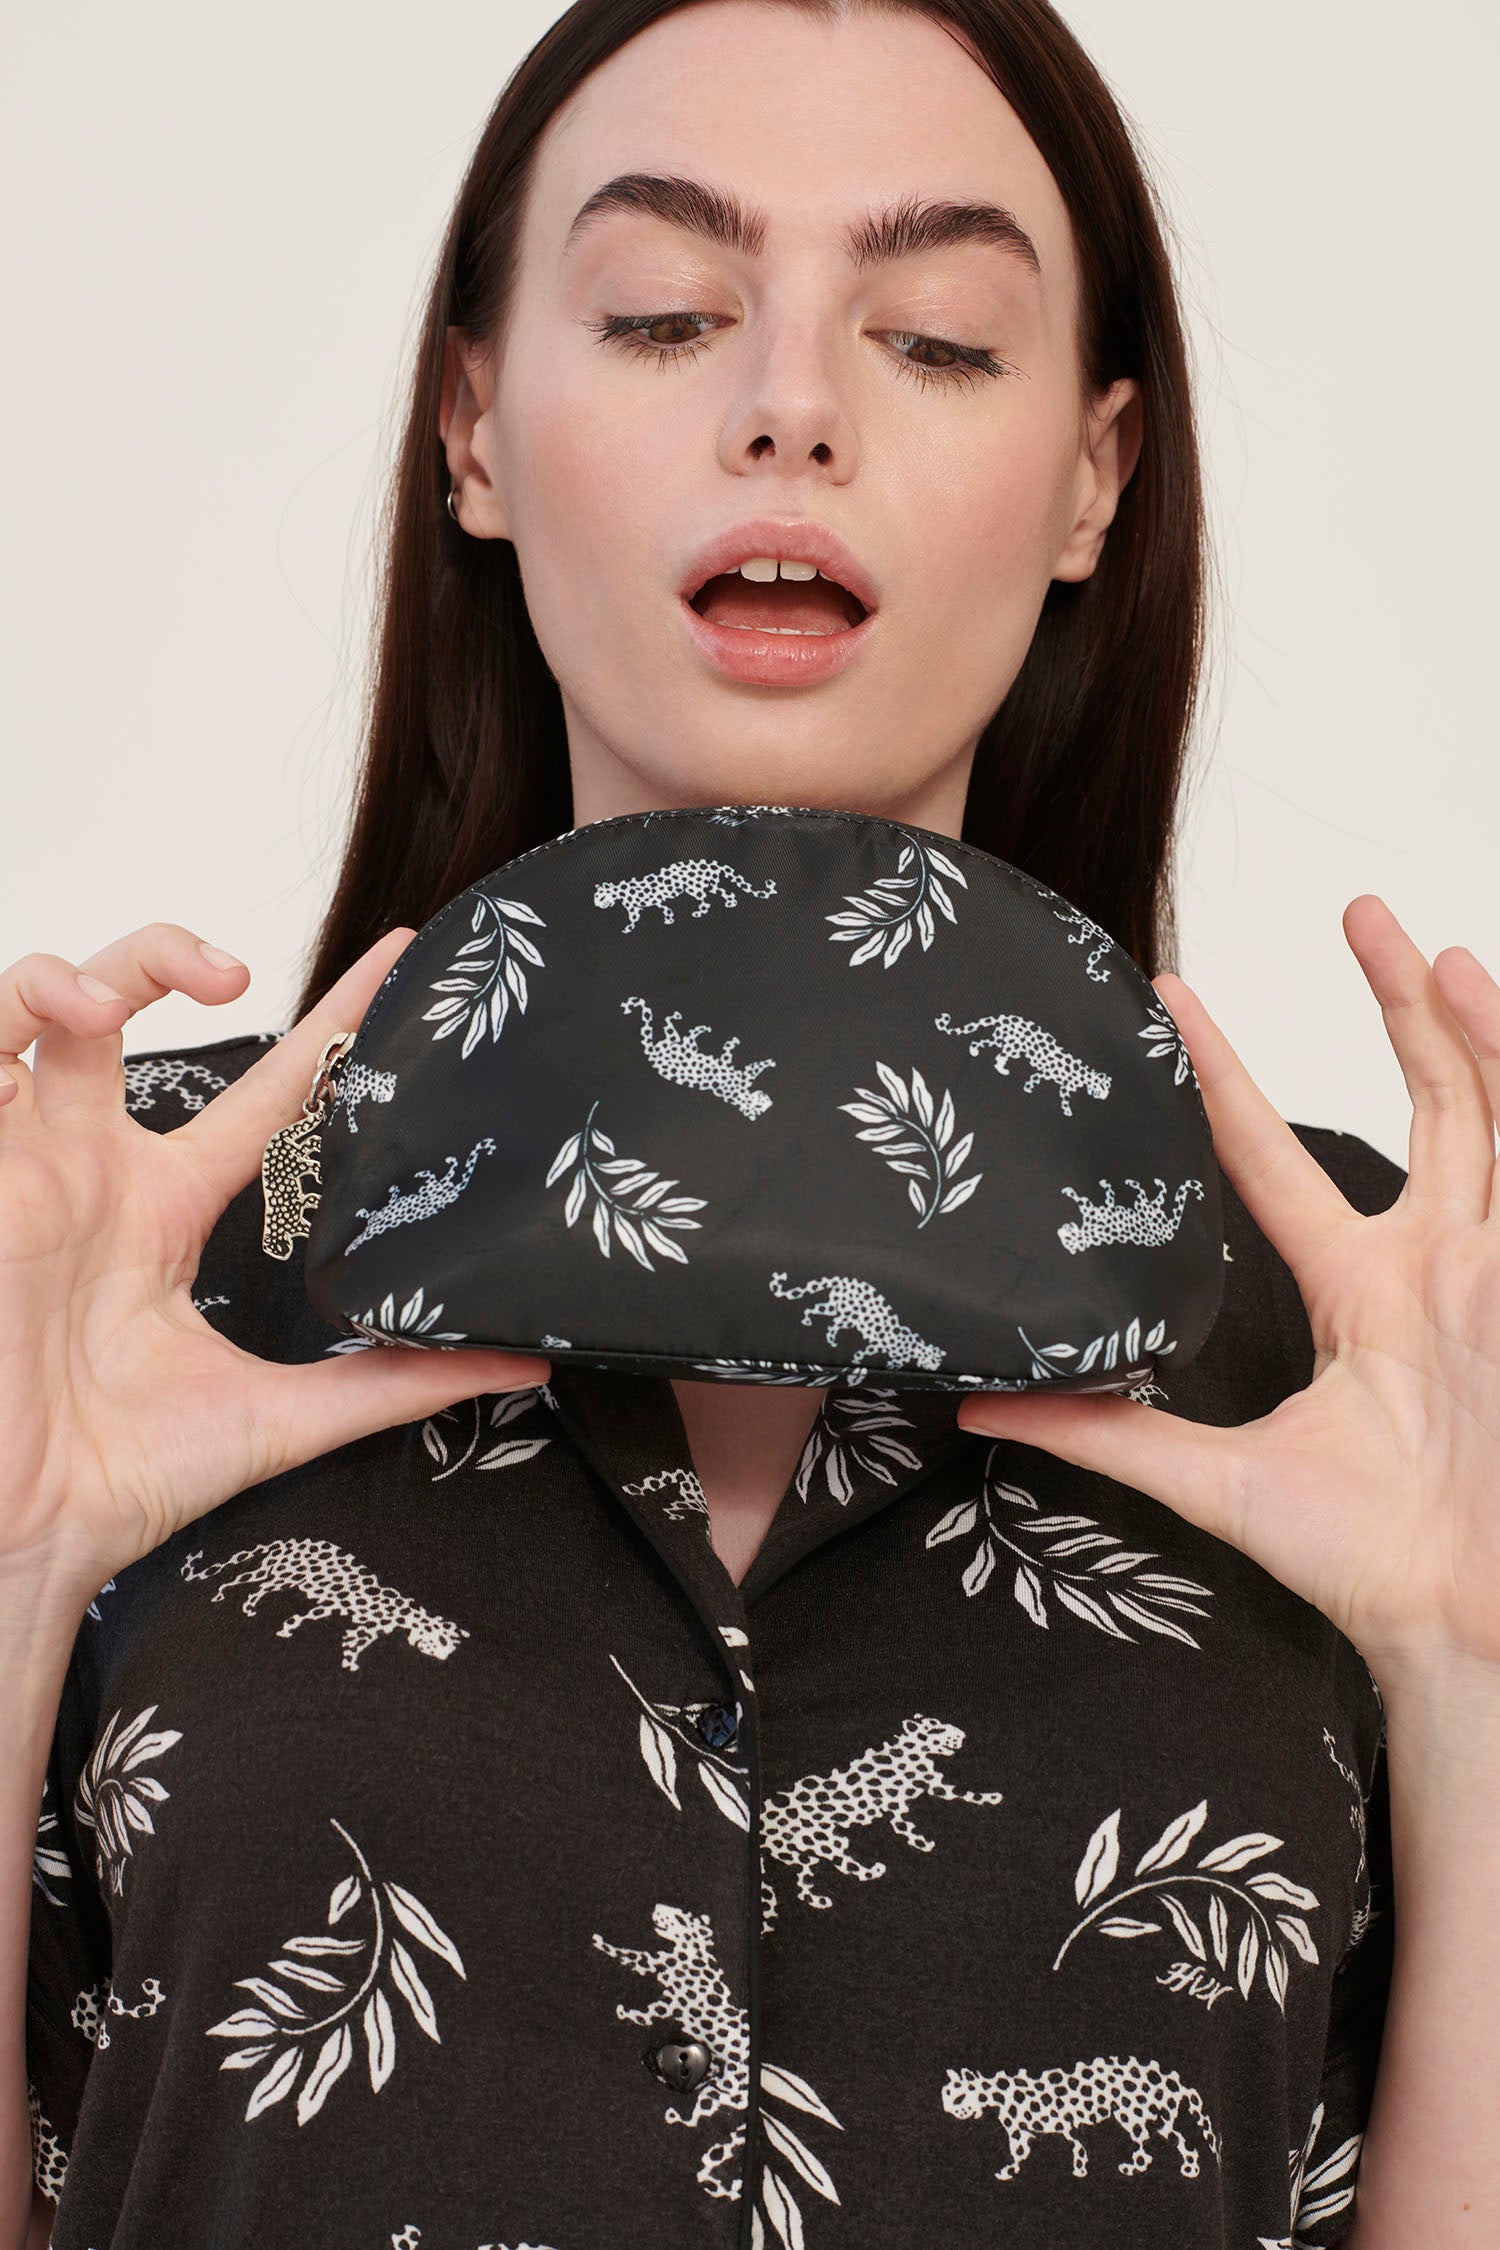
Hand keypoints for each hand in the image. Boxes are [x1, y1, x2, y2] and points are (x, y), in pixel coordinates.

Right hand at [0, 923, 550, 1631]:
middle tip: (236, 972)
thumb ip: (395, 1382)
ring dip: (85, 971)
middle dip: (170, 955)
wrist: (25, 1538)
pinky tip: (63, 1022)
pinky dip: (9, 1014)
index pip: (262, 1089)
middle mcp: (95, 1169)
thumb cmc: (123, 1481)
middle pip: (130, 1007)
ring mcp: (26, 1166)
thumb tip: (523, 1357)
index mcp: (166, 1207)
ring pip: (40, 1007)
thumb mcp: (281, 1416)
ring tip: (121, 994)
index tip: (395, 959)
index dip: (326, 1022)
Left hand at [955, 894, 1499, 1697]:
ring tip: (1428, 945)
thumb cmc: (1369, 1563)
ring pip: (1493, 1113)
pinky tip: (1491, 1004)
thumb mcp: (1220, 1479)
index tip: (1170, 1000)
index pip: (1274, 1158)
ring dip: (1470, 1027)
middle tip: (1356, 907)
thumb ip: (1108, 1433)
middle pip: (1424, 1101)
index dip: (1223, 1082)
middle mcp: (1437, 1261)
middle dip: (1394, 1006)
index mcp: (1361, 1292)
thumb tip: (976, 1407)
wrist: (1467, 1632)